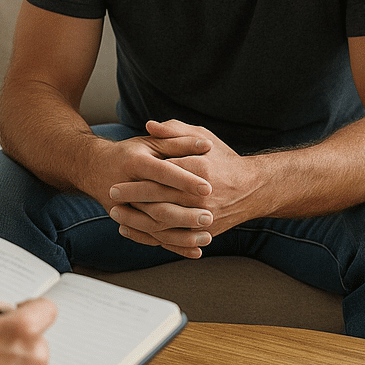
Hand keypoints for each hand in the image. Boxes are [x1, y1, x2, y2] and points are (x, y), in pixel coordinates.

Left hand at [108, 119, 258, 255]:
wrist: (252, 189)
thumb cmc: (223, 160)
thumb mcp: (203, 137)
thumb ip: (175, 131)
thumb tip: (149, 125)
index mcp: (200, 169)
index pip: (164, 172)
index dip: (139, 175)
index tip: (119, 173)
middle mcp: (202, 195)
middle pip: (160, 198)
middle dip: (132, 196)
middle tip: (112, 192)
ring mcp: (204, 217)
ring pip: (163, 223)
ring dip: (136, 219)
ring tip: (116, 213)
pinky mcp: (204, 232)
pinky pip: (172, 239)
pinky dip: (150, 237)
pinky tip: (131, 230)